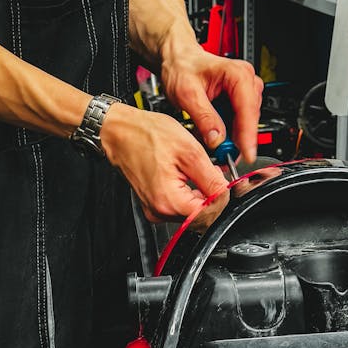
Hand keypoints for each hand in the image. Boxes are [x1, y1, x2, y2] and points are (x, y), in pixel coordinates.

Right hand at [100, 103, 228, 228]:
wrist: (120, 131)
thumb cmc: (146, 135)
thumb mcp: (189, 151)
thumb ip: (211, 178)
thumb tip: (227, 194)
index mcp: (168, 201)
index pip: (209, 214)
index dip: (222, 198)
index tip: (224, 183)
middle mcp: (160, 211)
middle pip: (200, 216)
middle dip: (212, 196)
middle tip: (212, 172)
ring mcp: (155, 209)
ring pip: (190, 211)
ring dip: (200, 194)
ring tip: (196, 170)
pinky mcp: (153, 204)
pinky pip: (178, 206)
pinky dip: (188, 193)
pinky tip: (185, 175)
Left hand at [159, 47, 263, 162]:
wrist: (178, 60)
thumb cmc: (182, 68)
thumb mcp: (187, 93)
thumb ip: (203, 117)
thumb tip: (217, 140)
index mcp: (238, 74)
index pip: (248, 109)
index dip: (248, 135)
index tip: (247, 153)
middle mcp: (246, 82)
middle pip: (249, 118)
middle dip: (238, 139)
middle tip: (224, 156)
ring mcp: (245, 92)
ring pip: (245, 123)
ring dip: (232, 137)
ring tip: (214, 144)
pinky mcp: (239, 102)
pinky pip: (238, 122)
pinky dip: (228, 133)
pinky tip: (215, 136)